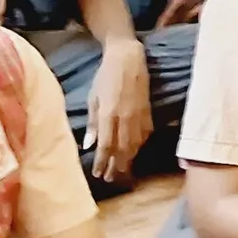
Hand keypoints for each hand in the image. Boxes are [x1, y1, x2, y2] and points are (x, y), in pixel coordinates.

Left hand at [84, 38, 149, 182]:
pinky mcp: (149, 112)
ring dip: (128, 159)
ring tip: (122, 171)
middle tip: (110, 179)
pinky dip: (139, 146)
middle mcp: (125, 117)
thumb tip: (89, 145)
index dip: (102, 161)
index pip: (106, 145)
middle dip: (116, 166)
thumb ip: (92, 123)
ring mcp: (139, 115)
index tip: (97, 174)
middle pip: (122, 149)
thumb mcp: (93, 97)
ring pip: (135, 144)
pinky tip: (134, 152)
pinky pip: (145, 134)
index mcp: (108, 113)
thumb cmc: (105, 76)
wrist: (128, 58)